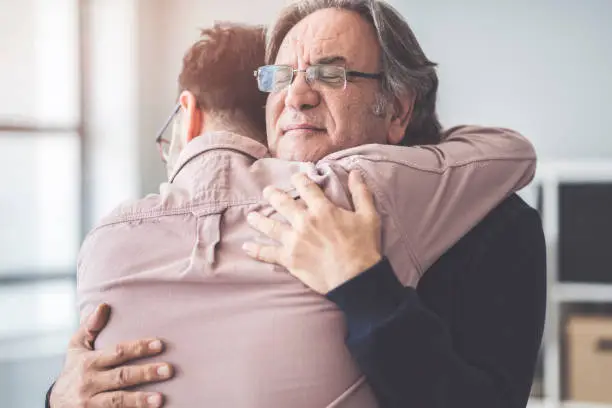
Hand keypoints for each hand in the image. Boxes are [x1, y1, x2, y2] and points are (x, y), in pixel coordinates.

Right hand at [50, 304, 173, 407]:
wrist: (54, 405)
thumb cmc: (72, 371)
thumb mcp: (76, 348)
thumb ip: (89, 327)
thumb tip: (104, 305)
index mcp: (88, 362)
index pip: (117, 352)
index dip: (138, 348)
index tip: (159, 344)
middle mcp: (89, 382)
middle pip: (121, 377)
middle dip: (146, 373)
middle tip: (169, 369)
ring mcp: (91, 403)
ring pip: (118, 401)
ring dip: (140, 400)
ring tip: (160, 399)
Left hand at [243, 170, 381, 293]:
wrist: (355, 279)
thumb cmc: (363, 247)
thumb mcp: (368, 216)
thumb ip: (361, 193)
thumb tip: (355, 173)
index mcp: (322, 209)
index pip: (306, 187)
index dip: (300, 179)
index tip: (296, 177)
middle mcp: (304, 222)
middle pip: (282, 203)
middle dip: (273, 195)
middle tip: (268, 192)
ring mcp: (294, 241)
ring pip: (271, 226)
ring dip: (259, 219)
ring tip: (251, 216)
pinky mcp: (289, 259)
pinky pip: (268, 253)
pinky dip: (256, 250)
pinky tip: (246, 246)